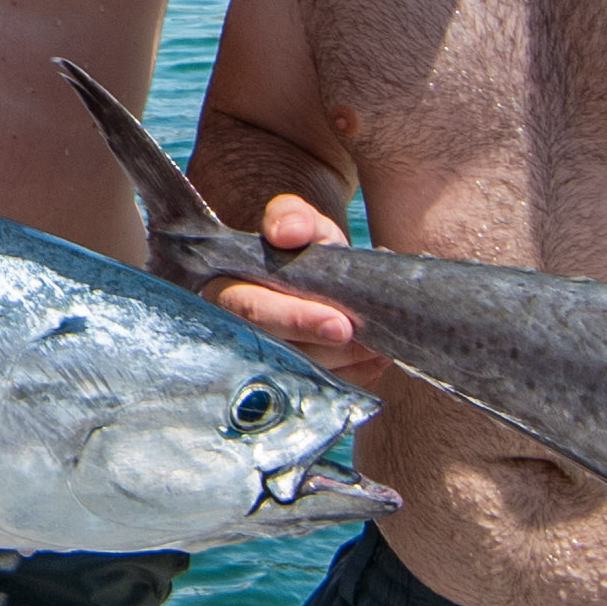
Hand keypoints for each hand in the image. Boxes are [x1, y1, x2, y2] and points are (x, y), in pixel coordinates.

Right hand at [215, 193, 392, 381]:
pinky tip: (374, 358)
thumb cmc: (302, 247)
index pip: (252, 310)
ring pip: (297, 376)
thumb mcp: (300, 222)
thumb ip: (293, 216)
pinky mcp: (286, 380)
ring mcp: (258, 362)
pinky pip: (316, 389)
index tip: (340, 324)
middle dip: (325, 350)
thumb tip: (287, 232)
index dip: (295, 320)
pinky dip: (351, 376)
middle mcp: (235, 332)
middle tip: (364, 339)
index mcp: (226, 288)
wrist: (318, 274)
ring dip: (343, 365)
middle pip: (275, 351)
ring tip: (379, 344)